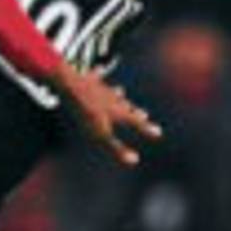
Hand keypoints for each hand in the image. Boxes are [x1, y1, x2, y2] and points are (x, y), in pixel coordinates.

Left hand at [46, 62, 162, 166]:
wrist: (72, 86)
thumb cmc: (86, 112)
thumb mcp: (101, 134)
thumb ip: (117, 148)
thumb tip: (134, 160)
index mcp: (118, 112)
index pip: (136, 122)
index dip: (147, 129)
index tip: (158, 133)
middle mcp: (113, 99)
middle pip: (126, 107)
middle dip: (134, 111)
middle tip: (144, 114)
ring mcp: (100, 88)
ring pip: (112, 92)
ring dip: (117, 94)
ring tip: (122, 92)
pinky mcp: (87, 80)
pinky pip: (94, 76)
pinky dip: (97, 74)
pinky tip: (98, 69)